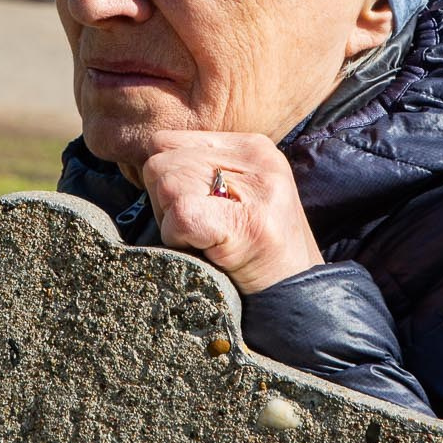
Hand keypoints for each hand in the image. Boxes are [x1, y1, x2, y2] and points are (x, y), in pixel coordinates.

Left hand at [140, 131, 322, 294]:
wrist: (296, 300)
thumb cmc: (251, 254)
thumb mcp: (233, 196)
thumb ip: (198, 171)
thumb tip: (146, 162)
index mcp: (250, 147)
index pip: (167, 142)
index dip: (163, 182)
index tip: (191, 212)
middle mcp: (257, 158)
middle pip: (161, 162)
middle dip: (164, 204)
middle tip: (199, 234)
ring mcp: (258, 189)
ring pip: (167, 184)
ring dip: (171, 224)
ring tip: (206, 242)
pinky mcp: (250, 223)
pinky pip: (180, 214)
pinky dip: (179, 239)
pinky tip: (207, 253)